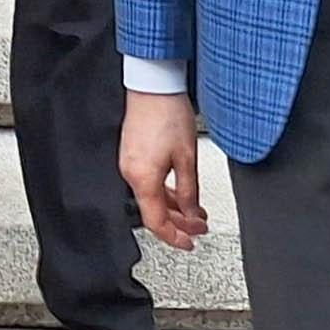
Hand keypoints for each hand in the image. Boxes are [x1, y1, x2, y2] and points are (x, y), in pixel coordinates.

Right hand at [122, 89, 208, 249]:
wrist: (153, 86)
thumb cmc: (167, 114)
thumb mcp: (187, 158)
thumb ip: (189, 191)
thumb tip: (192, 214)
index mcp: (142, 178)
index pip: (156, 222)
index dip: (174, 237)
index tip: (189, 243)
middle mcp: (131, 173)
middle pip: (153, 211)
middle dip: (179, 223)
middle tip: (199, 228)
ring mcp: (130, 163)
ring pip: (151, 197)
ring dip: (174, 207)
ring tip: (195, 211)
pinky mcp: (132, 154)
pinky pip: (148, 182)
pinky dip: (165, 191)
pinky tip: (180, 192)